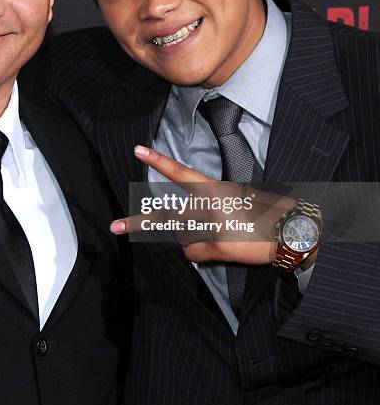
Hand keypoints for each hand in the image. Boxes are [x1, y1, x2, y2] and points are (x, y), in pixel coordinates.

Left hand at [111, 145, 297, 265]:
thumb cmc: (265, 211)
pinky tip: (219, 248)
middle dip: (138, 223)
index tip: (138, 150)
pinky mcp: (214, 248)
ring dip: (191, 239)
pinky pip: (194, 254)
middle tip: (115, 225)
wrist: (289, 231)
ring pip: (182, 238)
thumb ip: (210, 205)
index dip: (159, 161)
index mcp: (214, 188)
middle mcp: (207, 207)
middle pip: (165, 216)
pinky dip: (200, 253)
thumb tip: (189, 223)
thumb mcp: (237, 197)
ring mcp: (208, 229)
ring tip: (217, 235)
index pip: (181, 172)